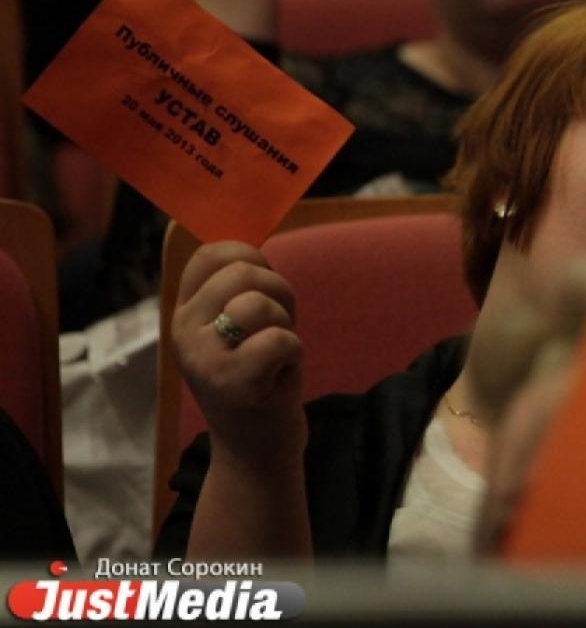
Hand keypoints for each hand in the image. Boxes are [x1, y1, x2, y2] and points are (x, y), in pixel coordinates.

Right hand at [172, 242, 304, 466]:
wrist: (256, 450)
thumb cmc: (260, 379)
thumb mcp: (243, 328)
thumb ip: (242, 289)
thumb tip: (253, 243)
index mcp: (185, 312)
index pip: (211, 254)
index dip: (250, 257)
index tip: (263, 287)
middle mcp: (183, 331)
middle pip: (242, 271)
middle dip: (279, 291)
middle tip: (278, 327)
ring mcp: (202, 357)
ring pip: (259, 303)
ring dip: (285, 324)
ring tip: (276, 354)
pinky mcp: (230, 382)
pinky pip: (279, 339)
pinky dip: (294, 352)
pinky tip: (280, 375)